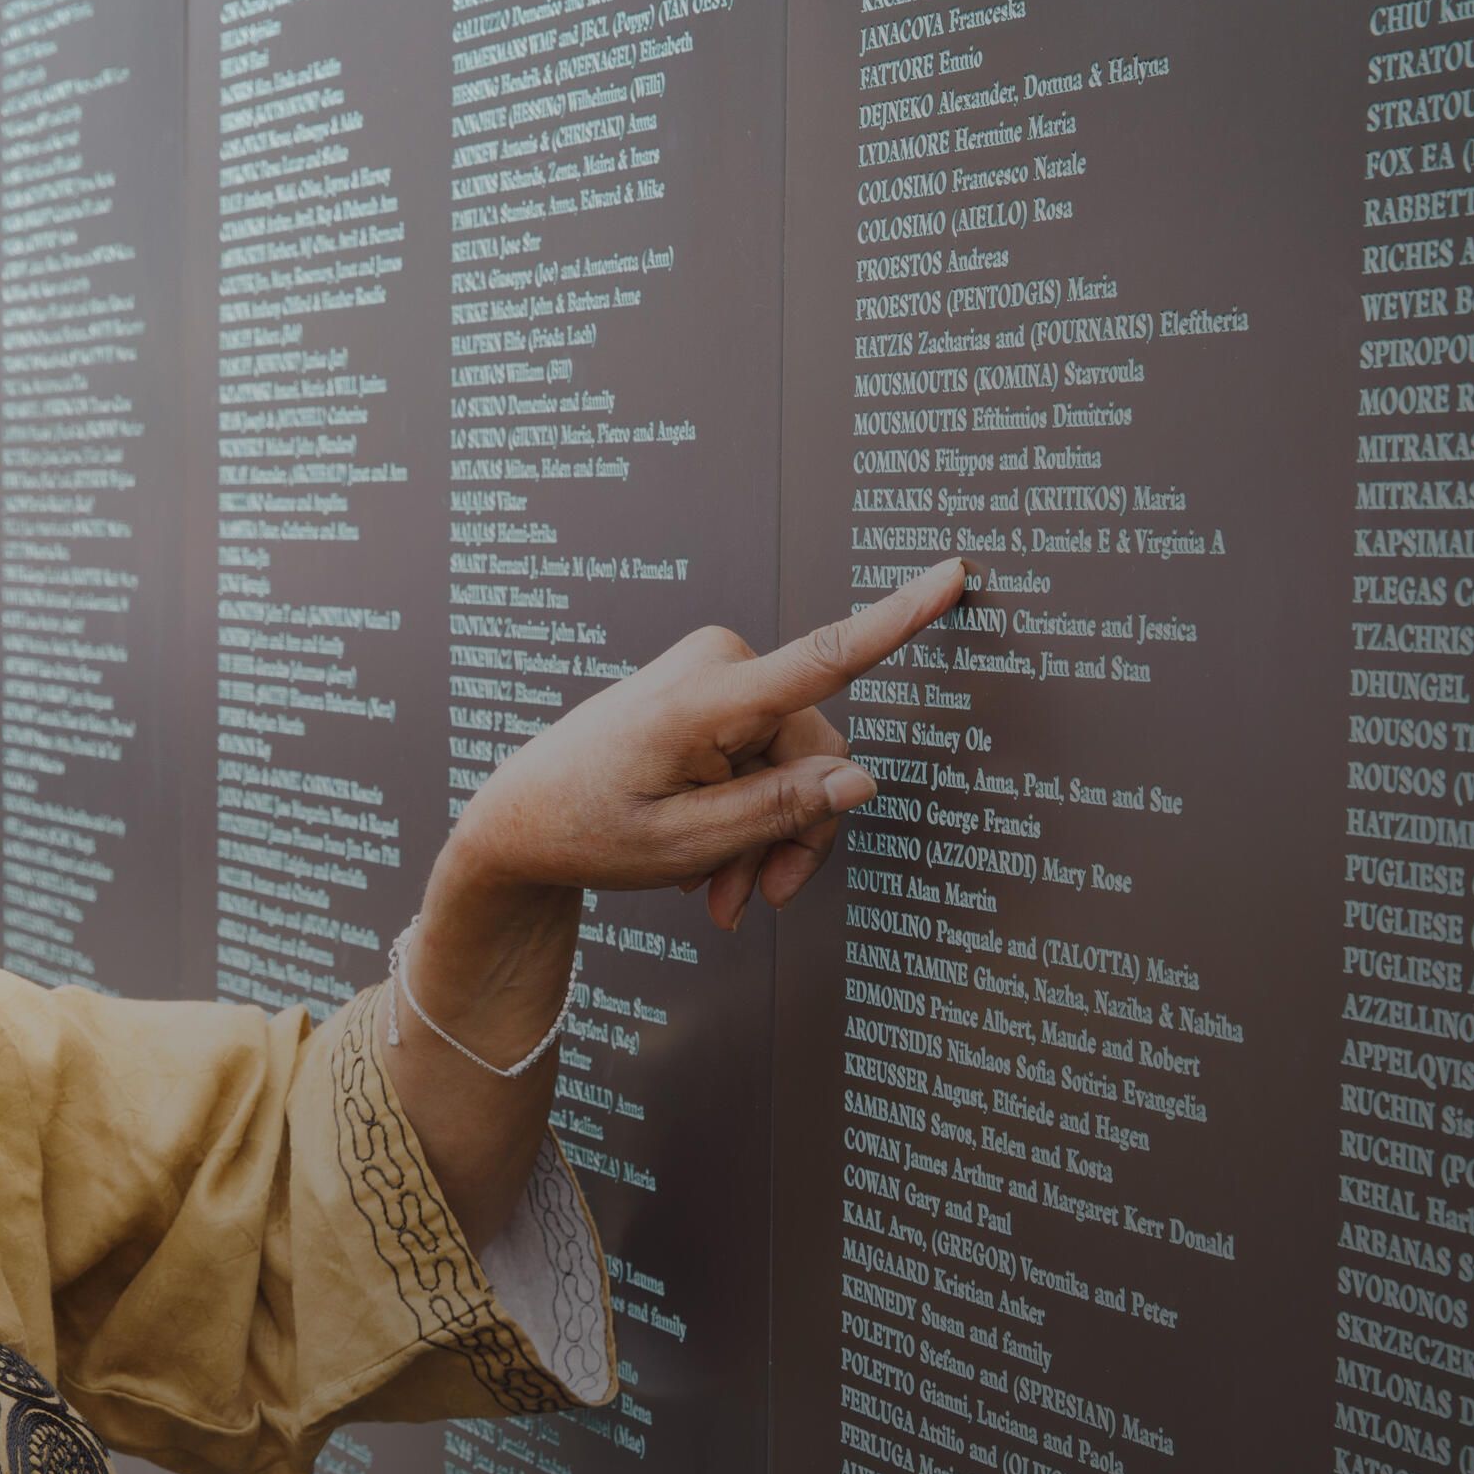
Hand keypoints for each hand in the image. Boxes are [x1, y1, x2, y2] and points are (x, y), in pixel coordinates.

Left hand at [446, 557, 966, 929]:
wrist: (519, 819)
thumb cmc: (586, 829)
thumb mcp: (684, 845)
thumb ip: (777, 812)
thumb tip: (860, 781)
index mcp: (706, 699)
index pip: (823, 657)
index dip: (898, 619)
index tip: (954, 572)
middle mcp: (719, 666)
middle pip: (817, 756)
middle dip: (794, 834)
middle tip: (749, 902)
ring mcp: (716, 673)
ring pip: (797, 765)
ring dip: (768, 836)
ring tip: (720, 895)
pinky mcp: (715, 691)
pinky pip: (766, 756)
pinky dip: (748, 814)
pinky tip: (711, 865)